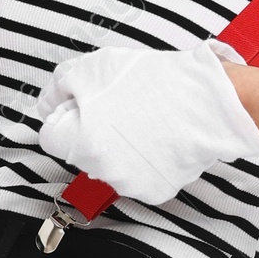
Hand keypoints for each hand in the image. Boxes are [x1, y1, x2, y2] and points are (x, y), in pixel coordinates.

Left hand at [37, 37, 258, 204]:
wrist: (210, 102)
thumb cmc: (159, 83)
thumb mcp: (95, 67)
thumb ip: (61, 86)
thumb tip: (49, 101)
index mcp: (82, 144)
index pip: (50, 135)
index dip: (67, 112)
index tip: (85, 102)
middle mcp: (103, 172)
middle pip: (81, 150)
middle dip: (91, 128)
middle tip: (119, 103)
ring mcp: (131, 184)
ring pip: (110, 163)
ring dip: (119, 143)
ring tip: (144, 117)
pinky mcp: (156, 190)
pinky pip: (138, 172)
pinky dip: (145, 156)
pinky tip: (159, 134)